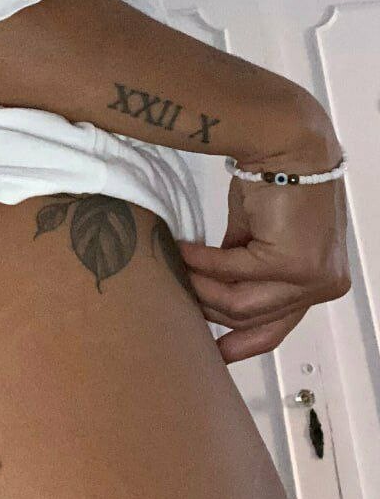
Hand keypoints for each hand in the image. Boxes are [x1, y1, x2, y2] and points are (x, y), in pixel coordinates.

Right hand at [175, 133, 351, 364]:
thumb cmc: (275, 180)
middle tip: (175, 291)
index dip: (243, 343)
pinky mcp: (294, 263)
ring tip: (175, 267)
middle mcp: (322, 285)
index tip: (213, 353)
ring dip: (201, 286)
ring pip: (240, 303)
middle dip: (207, 306)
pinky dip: (202, 261)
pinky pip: (233, 272)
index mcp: (318, 281)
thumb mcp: (256, 235)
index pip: (278, 326)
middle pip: (252, 318)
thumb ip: (242, 265)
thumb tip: (211, 287)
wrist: (290, 145)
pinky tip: (181, 249)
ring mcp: (312, 277)